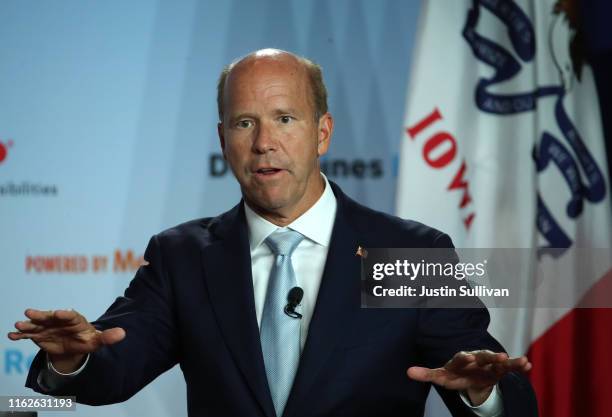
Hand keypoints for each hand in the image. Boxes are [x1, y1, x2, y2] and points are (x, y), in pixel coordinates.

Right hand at [7, 309, 124, 372]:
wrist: (75, 344)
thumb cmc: (87, 339)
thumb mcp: (97, 341)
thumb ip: (108, 337)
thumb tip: (123, 334)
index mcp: (75, 319)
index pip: (70, 315)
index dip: (65, 313)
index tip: (60, 312)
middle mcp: (59, 320)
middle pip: (49, 316)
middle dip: (40, 315)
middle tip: (29, 312)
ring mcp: (47, 326)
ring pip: (36, 324)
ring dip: (27, 324)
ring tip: (18, 324)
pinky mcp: (39, 334)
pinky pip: (28, 334)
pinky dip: (20, 334)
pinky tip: (11, 335)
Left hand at [407, 350, 531, 405]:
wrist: (469, 373)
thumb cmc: (454, 374)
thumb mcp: (440, 376)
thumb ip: (426, 374)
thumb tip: (408, 372)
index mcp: (460, 360)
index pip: (460, 357)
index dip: (463, 357)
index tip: (468, 356)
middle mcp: (476, 359)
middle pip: (482, 356)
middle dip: (489, 356)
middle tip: (499, 355)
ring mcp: (488, 364)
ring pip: (498, 361)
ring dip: (508, 361)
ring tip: (520, 360)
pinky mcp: (499, 370)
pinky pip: (509, 368)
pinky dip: (518, 365)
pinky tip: (528, 365)